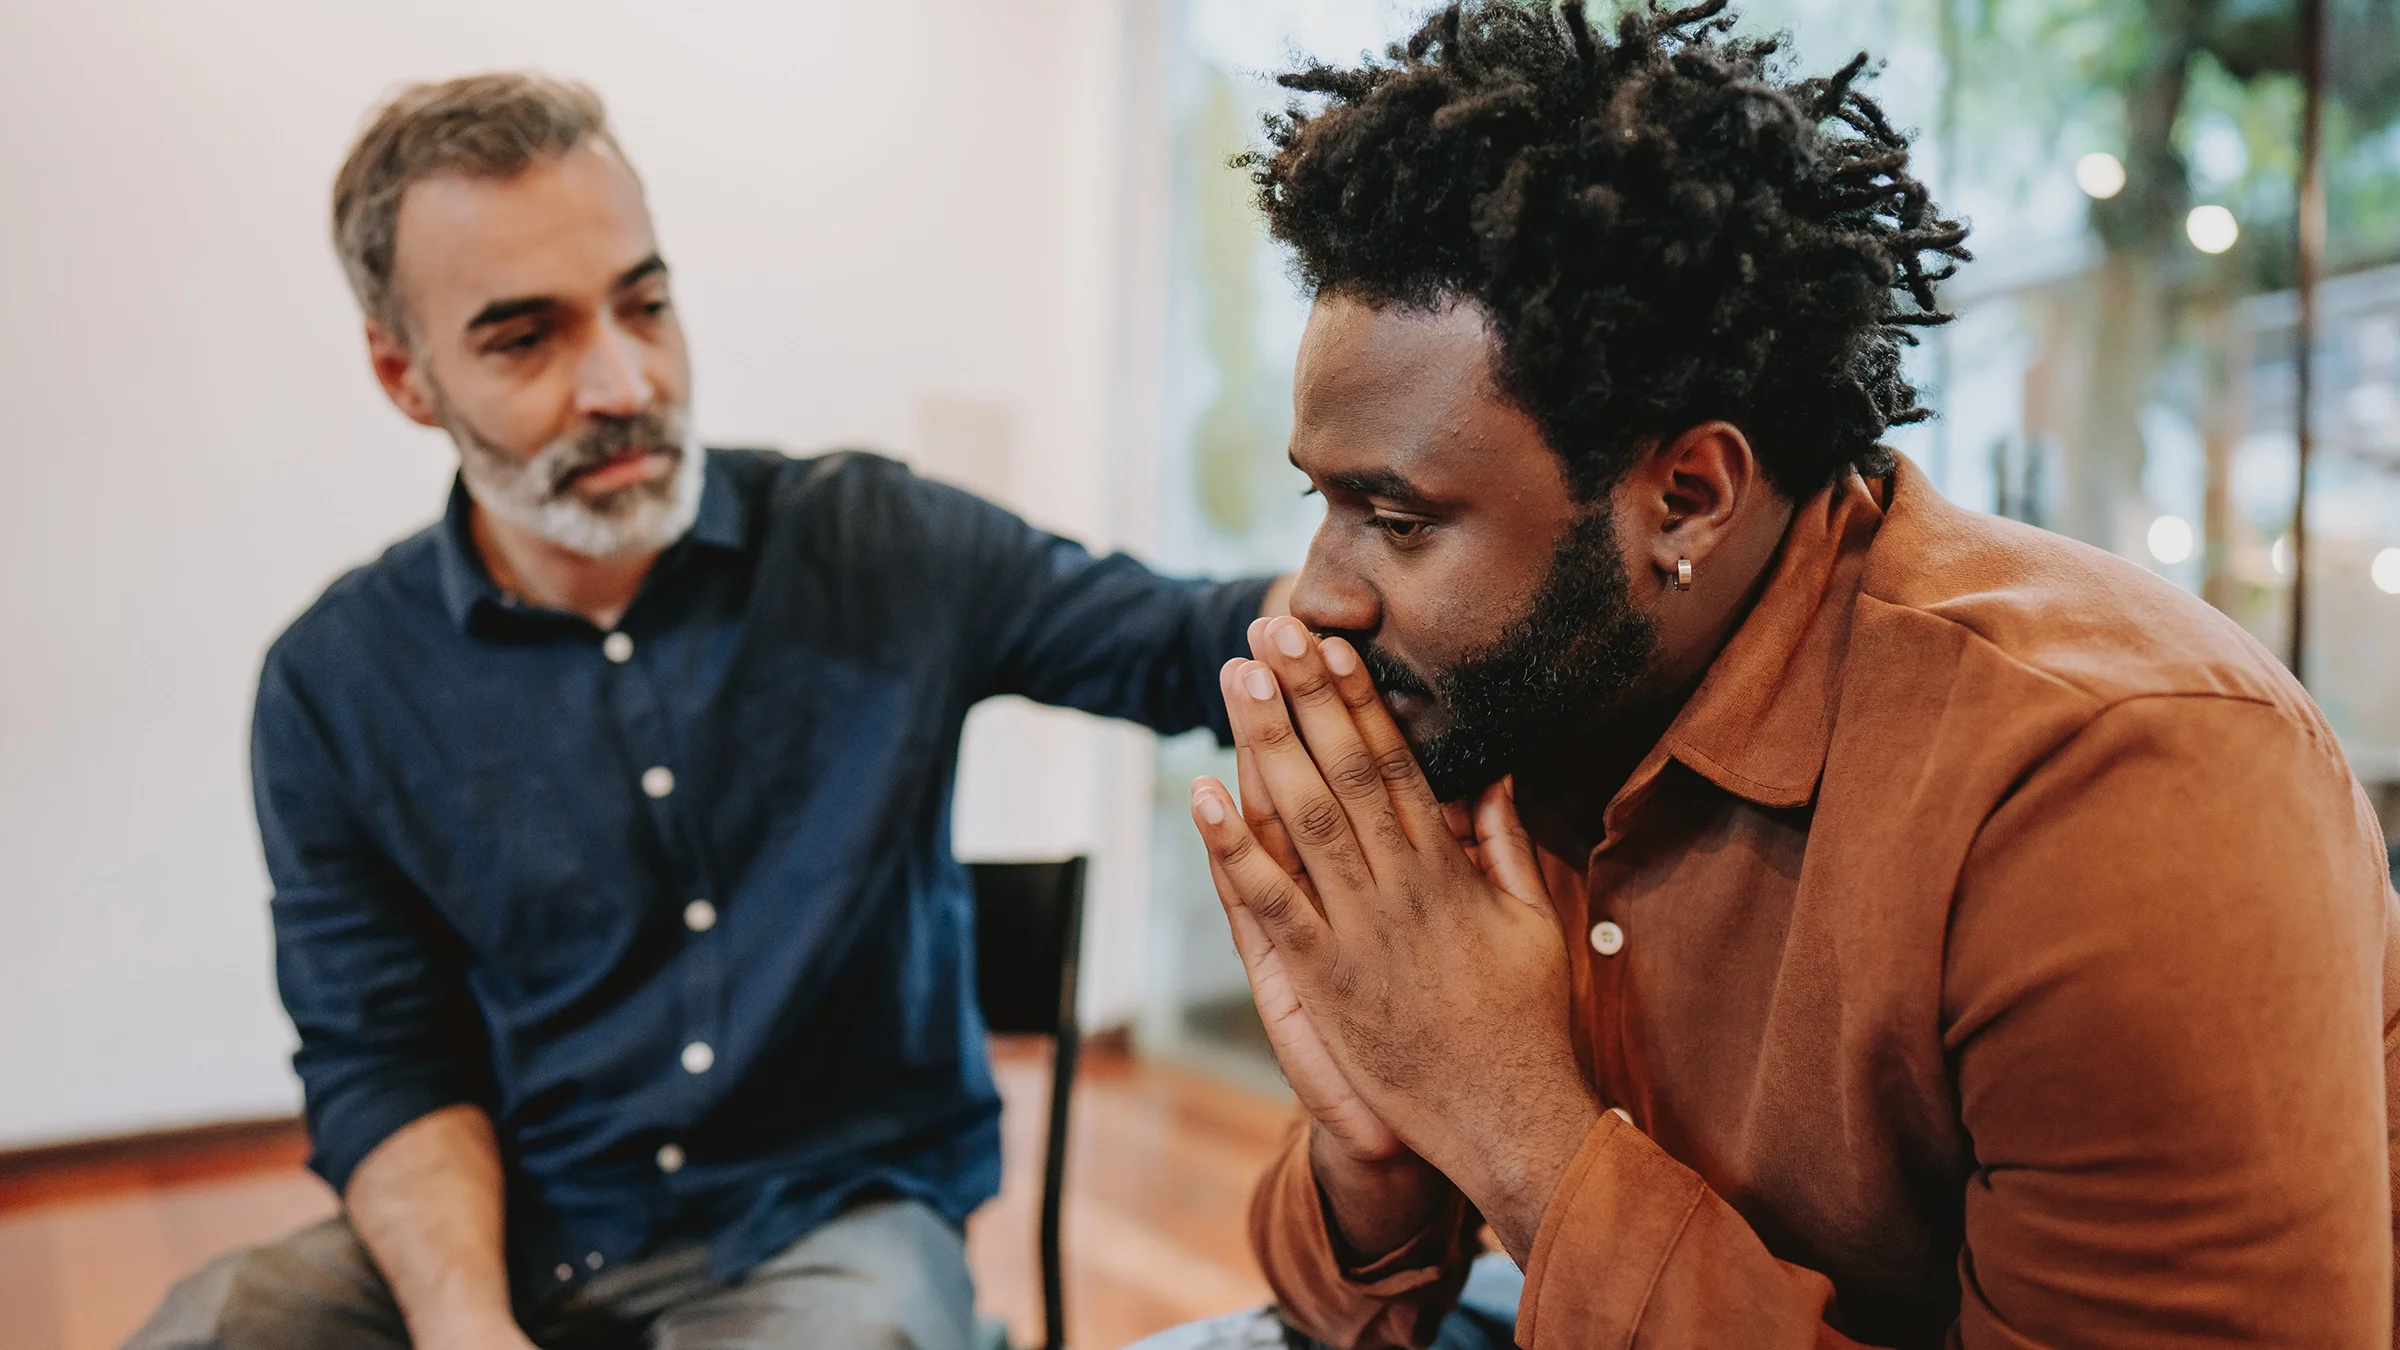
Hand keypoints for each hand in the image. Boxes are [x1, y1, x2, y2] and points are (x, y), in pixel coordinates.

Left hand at [1190, 616, 1598, 1261]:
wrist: (1508, 1117)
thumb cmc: (1524, 1022)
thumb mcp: (1533, 921)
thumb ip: (1503, 845)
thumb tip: (1489, 775)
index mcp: (1447, 869)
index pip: (1395, 763)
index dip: (1360, 700)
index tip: (1333, 645)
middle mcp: (1400, 888)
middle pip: (1343, 771)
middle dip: (1304, 695)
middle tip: (1270, 628)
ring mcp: (1357, 932)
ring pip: (1304, 818)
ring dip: (1266, 742)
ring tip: (1236, 677)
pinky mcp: (1323, 980)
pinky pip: (1268, 903)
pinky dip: (1233, 848)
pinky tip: (1203, 795)